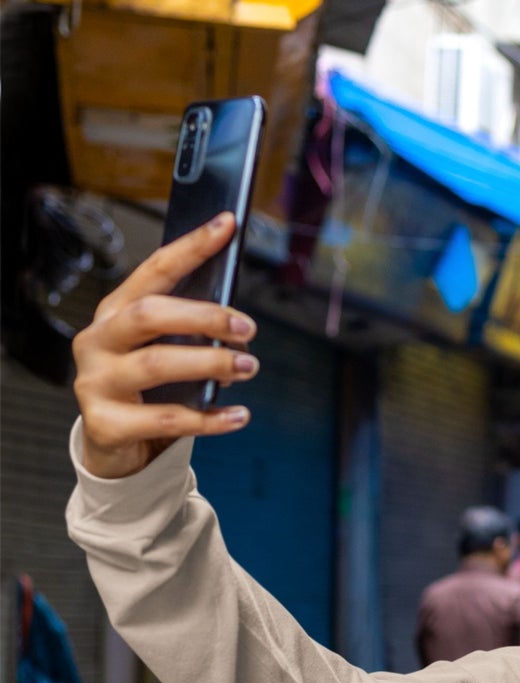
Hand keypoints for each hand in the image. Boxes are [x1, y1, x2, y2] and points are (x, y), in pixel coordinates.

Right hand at [73, 212, 256, 477]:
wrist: (115, 445)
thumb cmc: (148, 391)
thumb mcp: (168, 353)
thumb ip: (192, 336)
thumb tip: (239, 331)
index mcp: (116, 313)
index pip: (155, 270)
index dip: (191, 247)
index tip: (226, 225)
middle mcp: (99, 340)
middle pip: (150, 314)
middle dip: (203, 316)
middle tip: (247, 327)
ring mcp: (96, 381)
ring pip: (156, 365)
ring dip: (210, 364)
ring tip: (249, 367)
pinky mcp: (106, 423)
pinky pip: (166, 420)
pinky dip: (209, 419)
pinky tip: (240, 416)